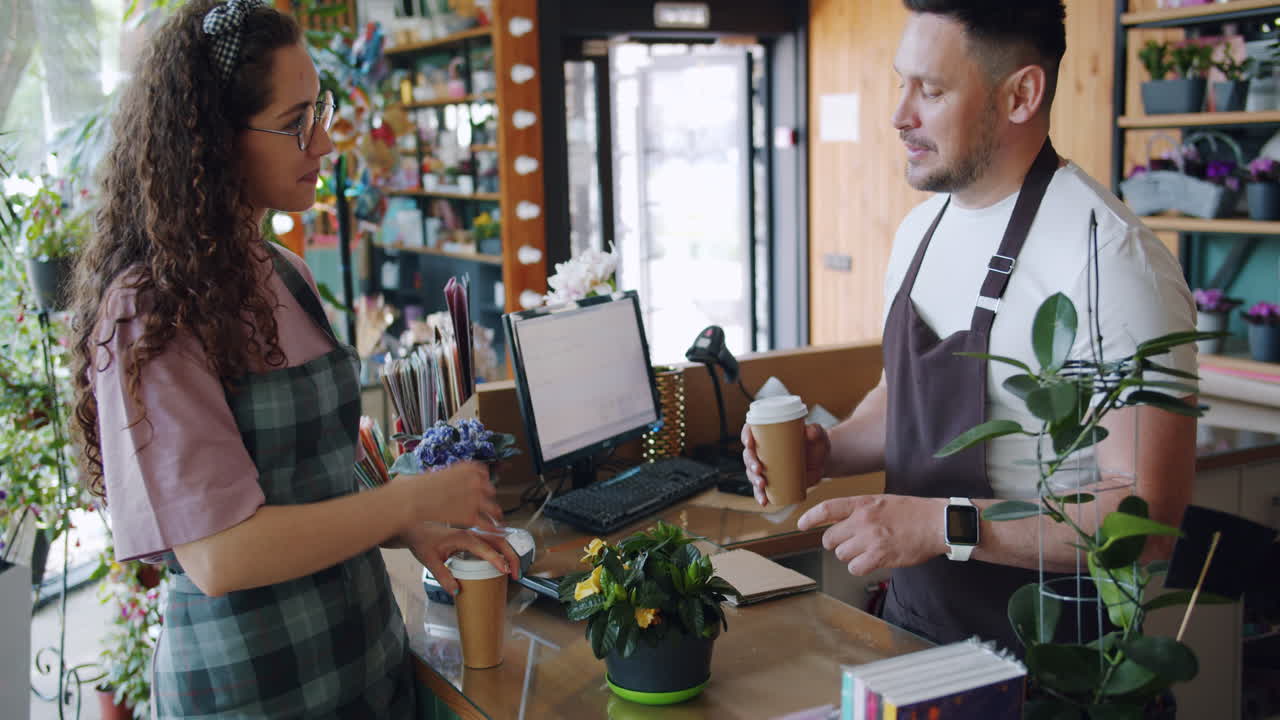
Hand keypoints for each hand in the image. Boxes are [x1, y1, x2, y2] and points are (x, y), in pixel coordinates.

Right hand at [398, 461, 502, 529]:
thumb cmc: (416, 485)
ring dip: (494, 514)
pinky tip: (494, 533)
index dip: (481, 483)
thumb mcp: (435, 471)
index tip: (480, 490)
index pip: (483, 474)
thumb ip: (446, 474)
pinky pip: (486, 524)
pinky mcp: (470, 516)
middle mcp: (476, 481)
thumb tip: (440, 477)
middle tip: (483, 506)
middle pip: (490, 490)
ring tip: (496, 520)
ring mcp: (475, 498)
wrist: (412, 498)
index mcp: (468, 467)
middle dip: (486, 498)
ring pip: (493, 508)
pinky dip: (491, 530)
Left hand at [403, 524, 520, 595]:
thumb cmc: (423, 541)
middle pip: (499, 541)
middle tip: (516, 574)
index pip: (485, 547)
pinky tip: (505, 561)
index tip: (506, 570)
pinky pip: (494, 541)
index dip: (497, 559)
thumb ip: (442, 576)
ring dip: (510, 552)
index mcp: (462, 537)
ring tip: (514, 570)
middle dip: (511, 556)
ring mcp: (474, 533)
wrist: (417, 528)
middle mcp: (471, 533)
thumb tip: (455, 590)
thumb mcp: (429, 561)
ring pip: (499, 539)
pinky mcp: (475, 536)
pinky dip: (504, 550)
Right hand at [740, 422, 829, 506]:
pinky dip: (760, 496)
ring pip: (752, 473)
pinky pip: (761, 489)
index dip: (746, 436)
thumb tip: (810, 431)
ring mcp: (765, 466)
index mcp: (768, 433)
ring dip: (754, 480)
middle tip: (758, 469)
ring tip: (762, 484)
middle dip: (750, 463)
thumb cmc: (816, 443)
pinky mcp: (771, 481)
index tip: (749, 443)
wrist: (821, 462)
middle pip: (748, 455)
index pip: (750, 431)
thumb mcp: (817, 435)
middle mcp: (762, 449)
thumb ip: (815, 431)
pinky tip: (764, 501)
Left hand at [797, 494, 945, 575]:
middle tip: (849, 544)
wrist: (937, 523)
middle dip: (836, 544)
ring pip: (841, 554)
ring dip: (850, 556)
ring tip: (866, 551)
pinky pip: (855, 567)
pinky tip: (871, 562)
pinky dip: (860, 567)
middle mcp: (863, 520)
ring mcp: (870, 539)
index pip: (827, 509)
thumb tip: (838, 521)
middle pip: (830, 538)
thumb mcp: (881, 501)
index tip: (800, 525)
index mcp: (863, 503)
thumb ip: (859, 510)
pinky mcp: (880, 556)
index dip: (810, 518)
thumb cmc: (912, 512)